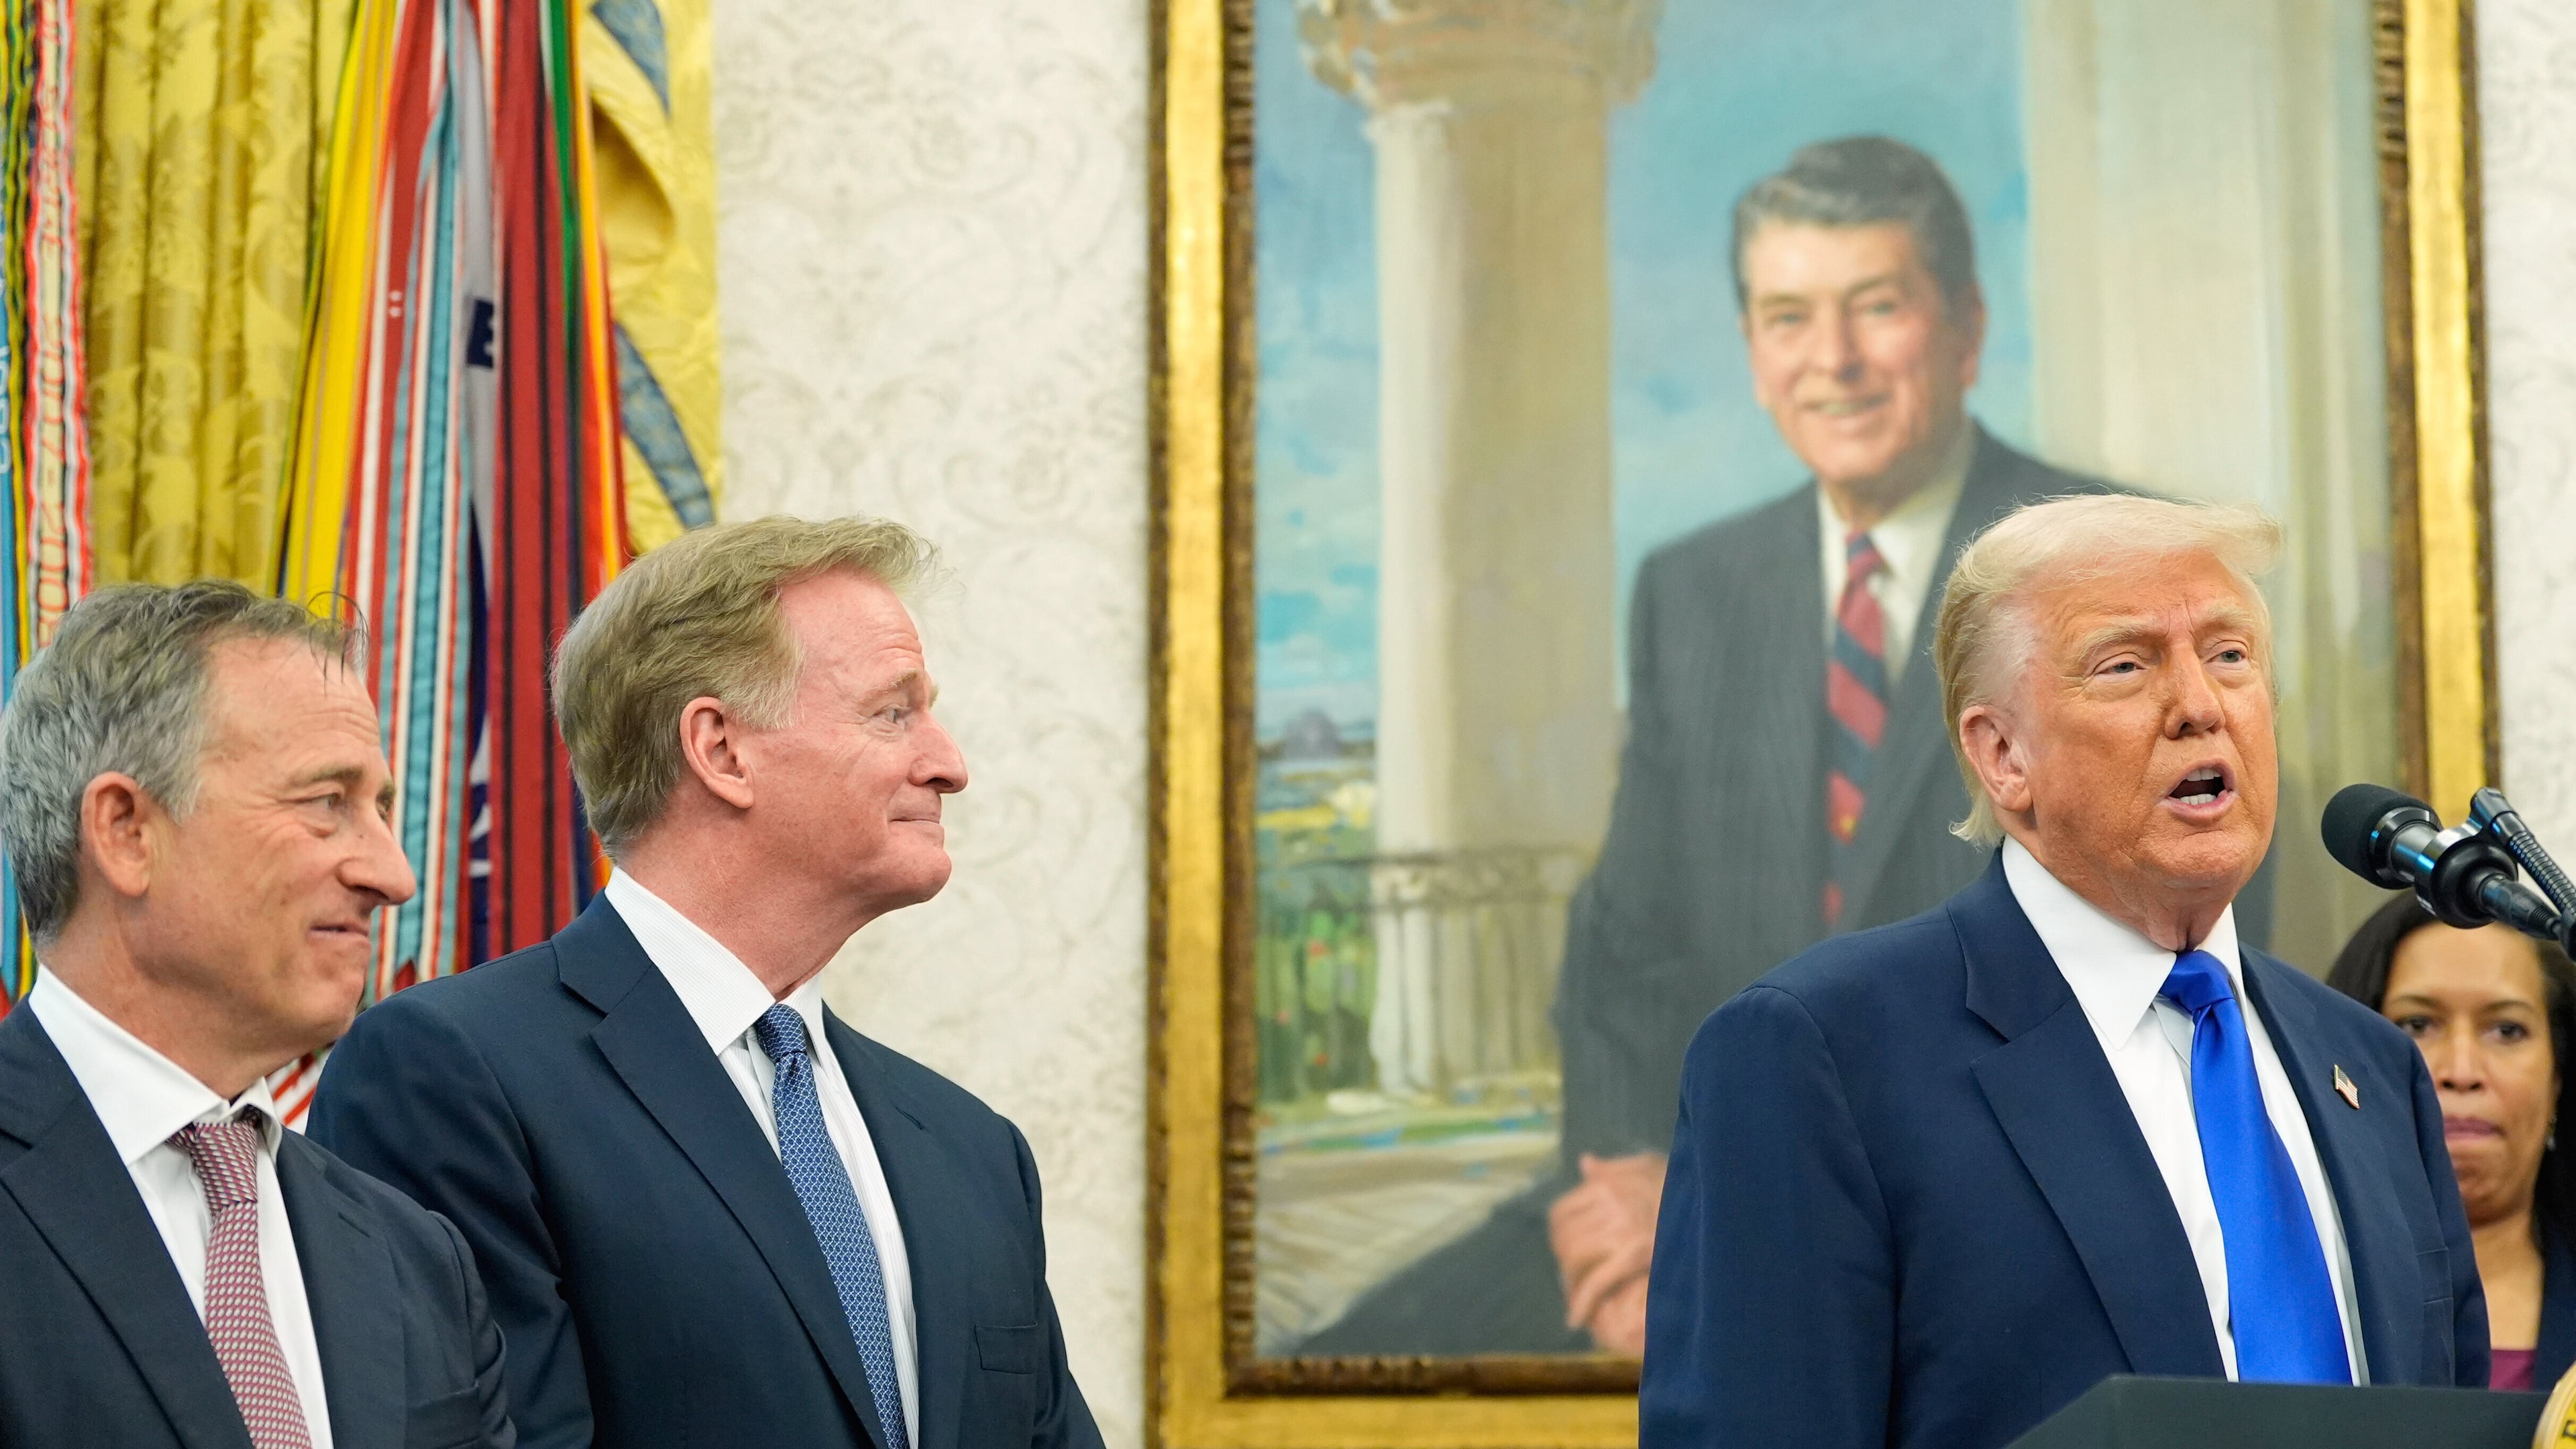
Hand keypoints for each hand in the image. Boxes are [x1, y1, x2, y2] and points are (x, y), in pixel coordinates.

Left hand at [1547, 1152, 1666, 1349]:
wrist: (1715, 1204)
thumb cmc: (1683, 1186)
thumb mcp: (1648, 1166)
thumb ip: (1613, 1168)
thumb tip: (1585, 1164)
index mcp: (1607, 1185)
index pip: (1561, 1213)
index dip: (1559, 1237)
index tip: (1565, 1250)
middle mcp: (1610, 1204)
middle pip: (1565, 1239)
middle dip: (1564, 1262)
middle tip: (1573, 1277)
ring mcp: (1623, 1229)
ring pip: (1576, 1260)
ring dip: (1572, 1281)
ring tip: (1577, 1295)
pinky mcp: (1636, 1255)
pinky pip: (1598, 1281)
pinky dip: (1583, 1302)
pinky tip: (1575, 1318)